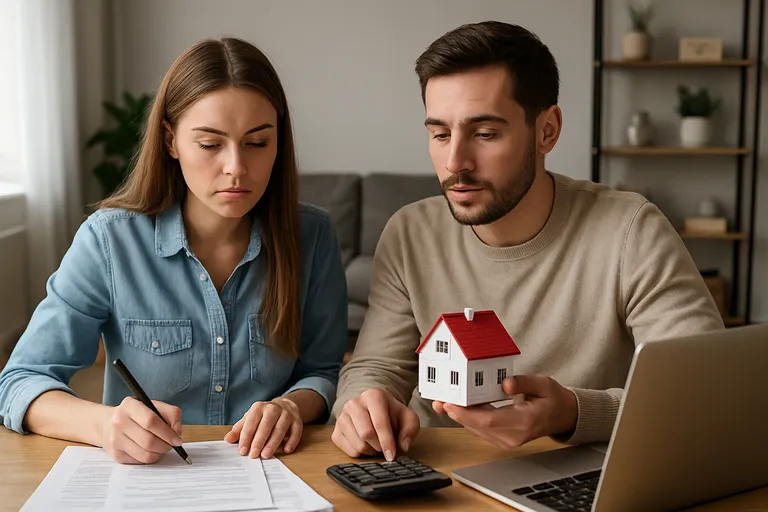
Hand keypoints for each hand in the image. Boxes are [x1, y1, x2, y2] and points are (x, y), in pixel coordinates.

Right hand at [101, 397, 182, 463]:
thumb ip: (171, 414)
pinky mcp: (116, 455)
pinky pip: (140, 461)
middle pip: (149, 441)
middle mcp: (119, 422)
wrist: (107, 424)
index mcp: (129, 406)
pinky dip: (151, 457)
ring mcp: (115, 440)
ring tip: (162, 447)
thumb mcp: (154, 405)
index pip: (151, 421)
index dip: (167, 432)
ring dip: (160, 453)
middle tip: (172, 445)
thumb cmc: (137, 414)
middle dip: (166, 445)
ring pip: (146, 454)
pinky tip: (151, 450)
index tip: (177, 439)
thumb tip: (177, 432)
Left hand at [224, 398, 301, 458]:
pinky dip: (292, 441)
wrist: (285, 405)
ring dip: (273, 443)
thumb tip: (227, 439)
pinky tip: (286, 450)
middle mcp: (273, 408)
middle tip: (253, 455)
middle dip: (259, 441)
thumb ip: (239, 430)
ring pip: (280, 429)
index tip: (242, 451)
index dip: (246, 438)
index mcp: (259, 407)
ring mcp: (287, 414)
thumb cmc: (264, 416)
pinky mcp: (297, 421)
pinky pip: (296, 431)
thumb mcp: (250, 419)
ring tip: (266, 455)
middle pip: (266, 425)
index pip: (251, 423)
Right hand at [332, 388, 419, 460]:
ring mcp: (342, 417)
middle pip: (366, 434)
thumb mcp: (407, 418)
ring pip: (357, 444)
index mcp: (373, 396)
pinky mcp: (336, 431)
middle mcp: (354, 403)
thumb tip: (403, 446)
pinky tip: (366, 445)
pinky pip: (349, 451)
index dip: (387, 442)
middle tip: (385, 447)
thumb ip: (410, 429)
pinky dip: (361, 454)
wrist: (374, 410)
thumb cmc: (391, 414)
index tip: (391, 456)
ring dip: (371, 451)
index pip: (379, 423)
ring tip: (376, 443)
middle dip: (379, 446)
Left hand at [433, 375, 577, 448]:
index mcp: (524, 422)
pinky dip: (468, 417)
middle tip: (438, 400)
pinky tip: (457, 405)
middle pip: (478, 426)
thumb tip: (504, 383)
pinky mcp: (503, 438)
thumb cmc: (553, 398)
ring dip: (459, 416)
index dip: (467, 413)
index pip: (490, 421)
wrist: (562, 416)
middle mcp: (514, 436)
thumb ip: (523, 382)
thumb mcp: (543, 383)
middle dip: (456, 413)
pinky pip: (481, 428)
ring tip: (441, 401)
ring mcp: (508, 440)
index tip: (450, 404)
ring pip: (477, 428)